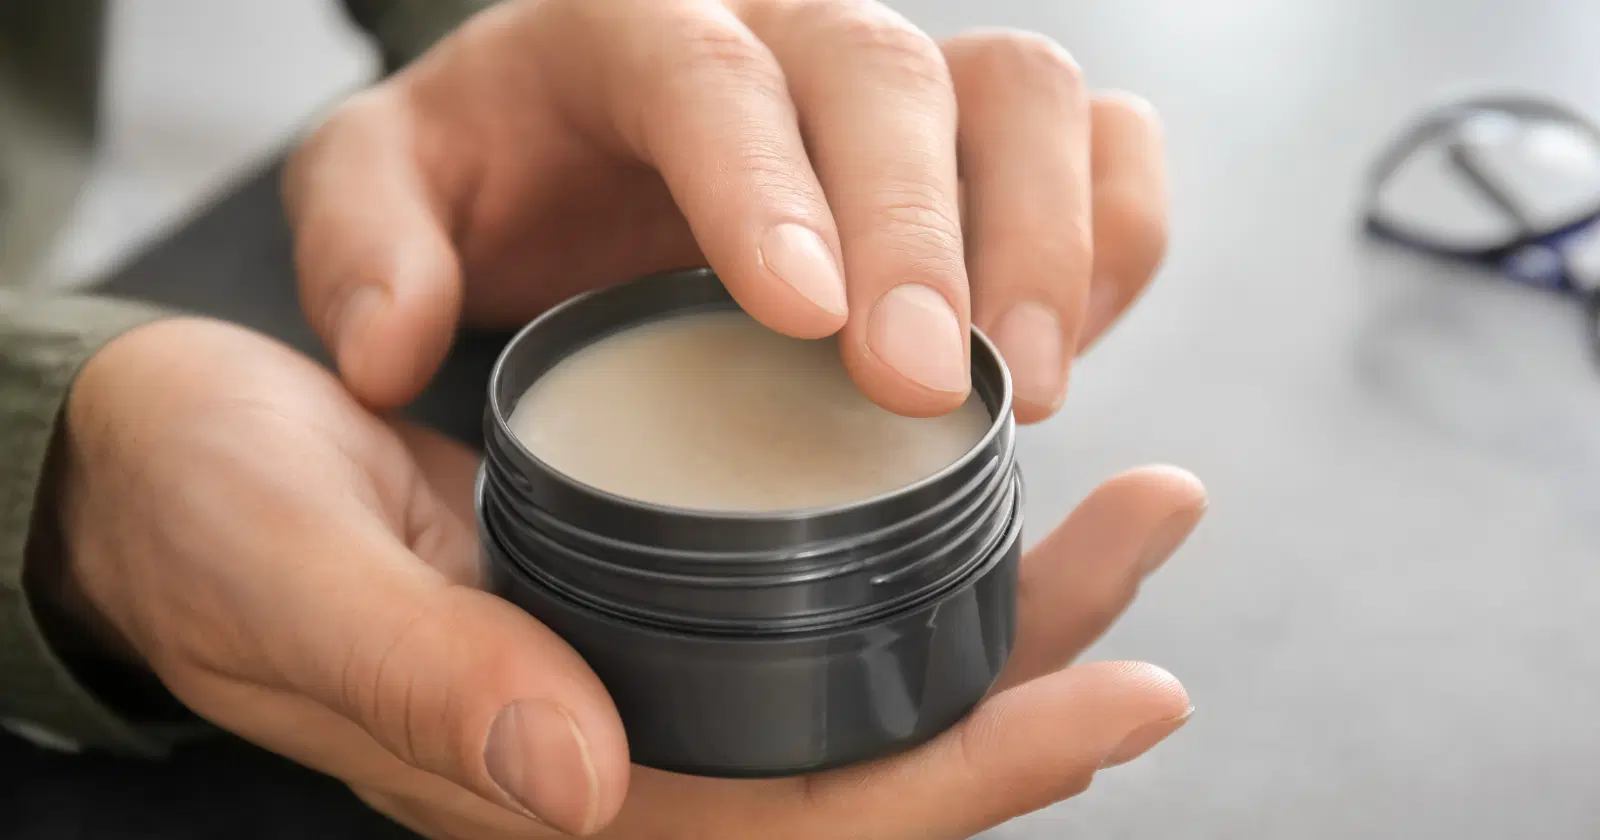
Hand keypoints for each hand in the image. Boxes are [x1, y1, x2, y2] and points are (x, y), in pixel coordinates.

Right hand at [52, 317, 1203, 838]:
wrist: (172, 477)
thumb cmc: (211, 529)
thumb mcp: (296, 588)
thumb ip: (427, 681)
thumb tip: (576, 778)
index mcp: (549, 785)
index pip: (802, 828)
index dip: (971, 777)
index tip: (1119, 694)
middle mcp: (619, 756)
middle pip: (871, 768)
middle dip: (1033, 686)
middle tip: (1157, 560)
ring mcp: (636, 689)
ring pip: (858, 690)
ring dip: (1003, 612)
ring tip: (1122, 512)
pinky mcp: (639, 608)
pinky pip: (810, 617)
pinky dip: (912, 558)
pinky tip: (978, 495)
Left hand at [287, 0, 1166, 422]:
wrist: (581, 151)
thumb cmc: (496, 173)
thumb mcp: (383, 192)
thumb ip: (363, 243)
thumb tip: (393, 348)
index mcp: (630, 32)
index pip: (711, 77)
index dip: (769, 189)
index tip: (809, 322)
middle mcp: (785, 36)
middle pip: (893, 77)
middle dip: (924, 235)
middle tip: (922, 389)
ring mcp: (899, 83)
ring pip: (1027, 97)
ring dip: (1045, 241)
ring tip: (1020, 393)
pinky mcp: (979, 144)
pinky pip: (1100, 148)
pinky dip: (1115, 236)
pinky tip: (1066, 345)